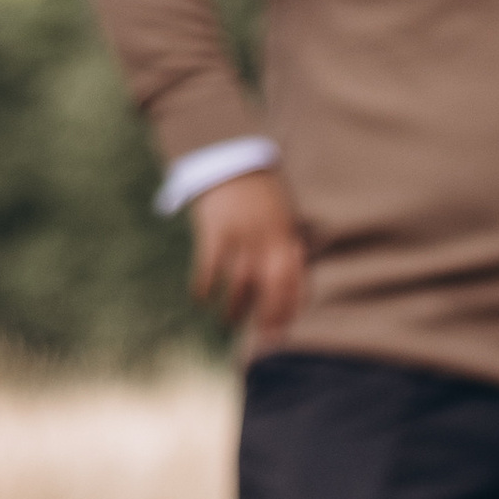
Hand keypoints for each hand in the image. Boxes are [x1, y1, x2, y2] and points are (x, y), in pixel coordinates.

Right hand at [191, 168, 306, 340]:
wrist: (229, 161)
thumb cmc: (259, 194)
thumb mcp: (283, 216)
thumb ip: (289, 245)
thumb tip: (296, 278)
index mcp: (286, 237)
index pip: (294, 281)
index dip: (290, 308)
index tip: (283, 330)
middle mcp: (267, 239)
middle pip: (271, 288)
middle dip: (268, 316)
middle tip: (261, 337)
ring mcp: (241, 236)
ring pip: (241, 283)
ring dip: (235, 308)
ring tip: (228, 321)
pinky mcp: (215, 231)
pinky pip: (210, 267)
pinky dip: (205, 286)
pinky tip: (202, 298)